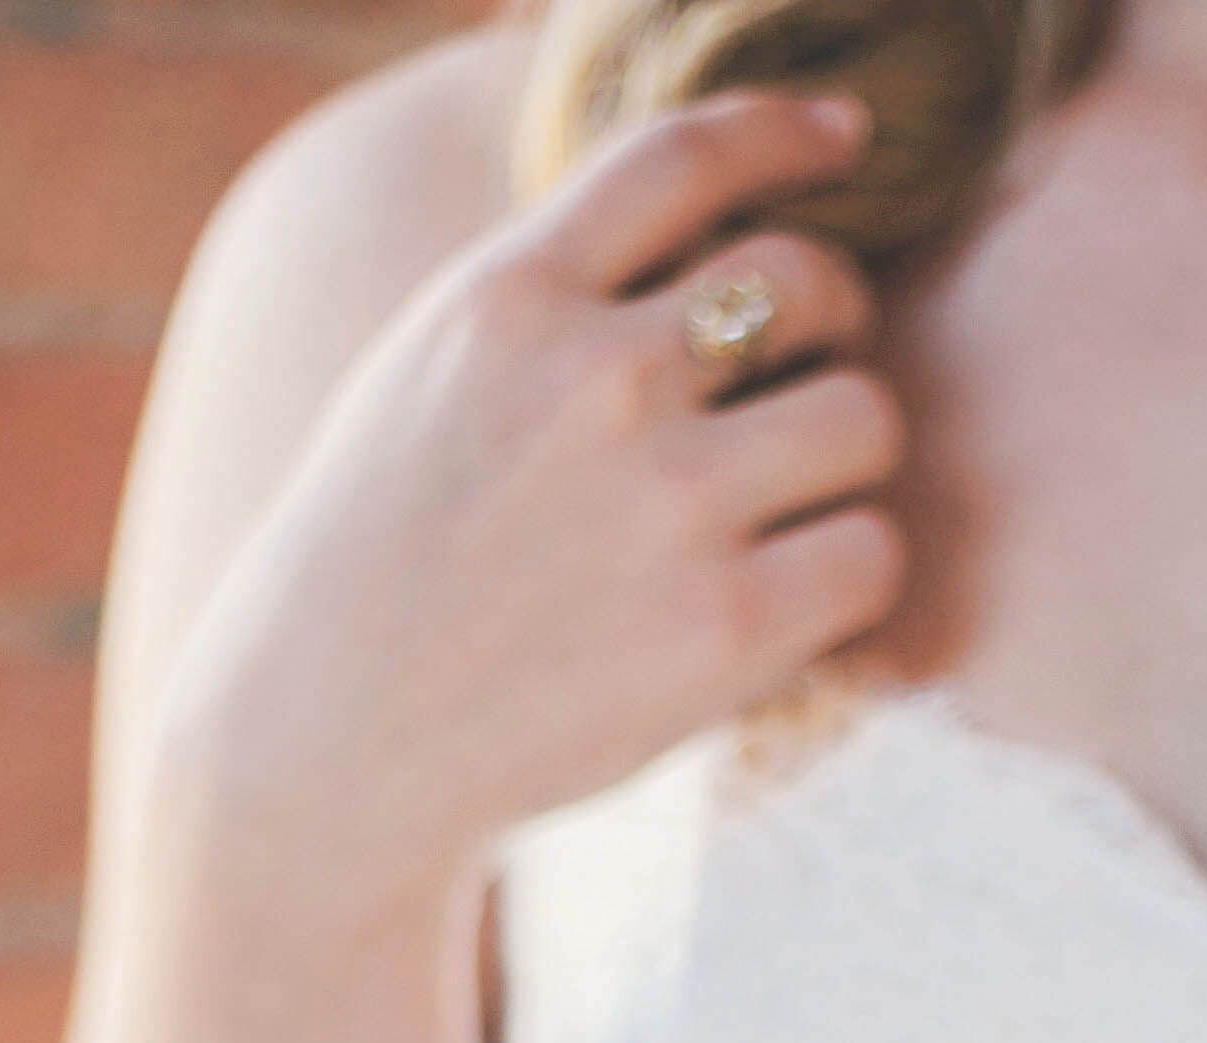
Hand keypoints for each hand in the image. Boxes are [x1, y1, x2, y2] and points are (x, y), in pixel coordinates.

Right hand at [160, 95, 901, 913]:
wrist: (332, 745)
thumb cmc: (382, 571)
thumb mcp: (428, 375)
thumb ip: (545, 302)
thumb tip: (682, 250)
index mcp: (512, 294)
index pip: (683, 156)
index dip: (787, 133)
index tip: (845, 139)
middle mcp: (596, 377)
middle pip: (808, 282)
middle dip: (834, 326)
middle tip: (811, 384)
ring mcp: (667, 501)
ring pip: (864, 415)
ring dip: (855, 456)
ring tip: (805, 505)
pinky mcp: (725, 627)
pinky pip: (873, 554)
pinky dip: (859, 575)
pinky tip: (807, 602)